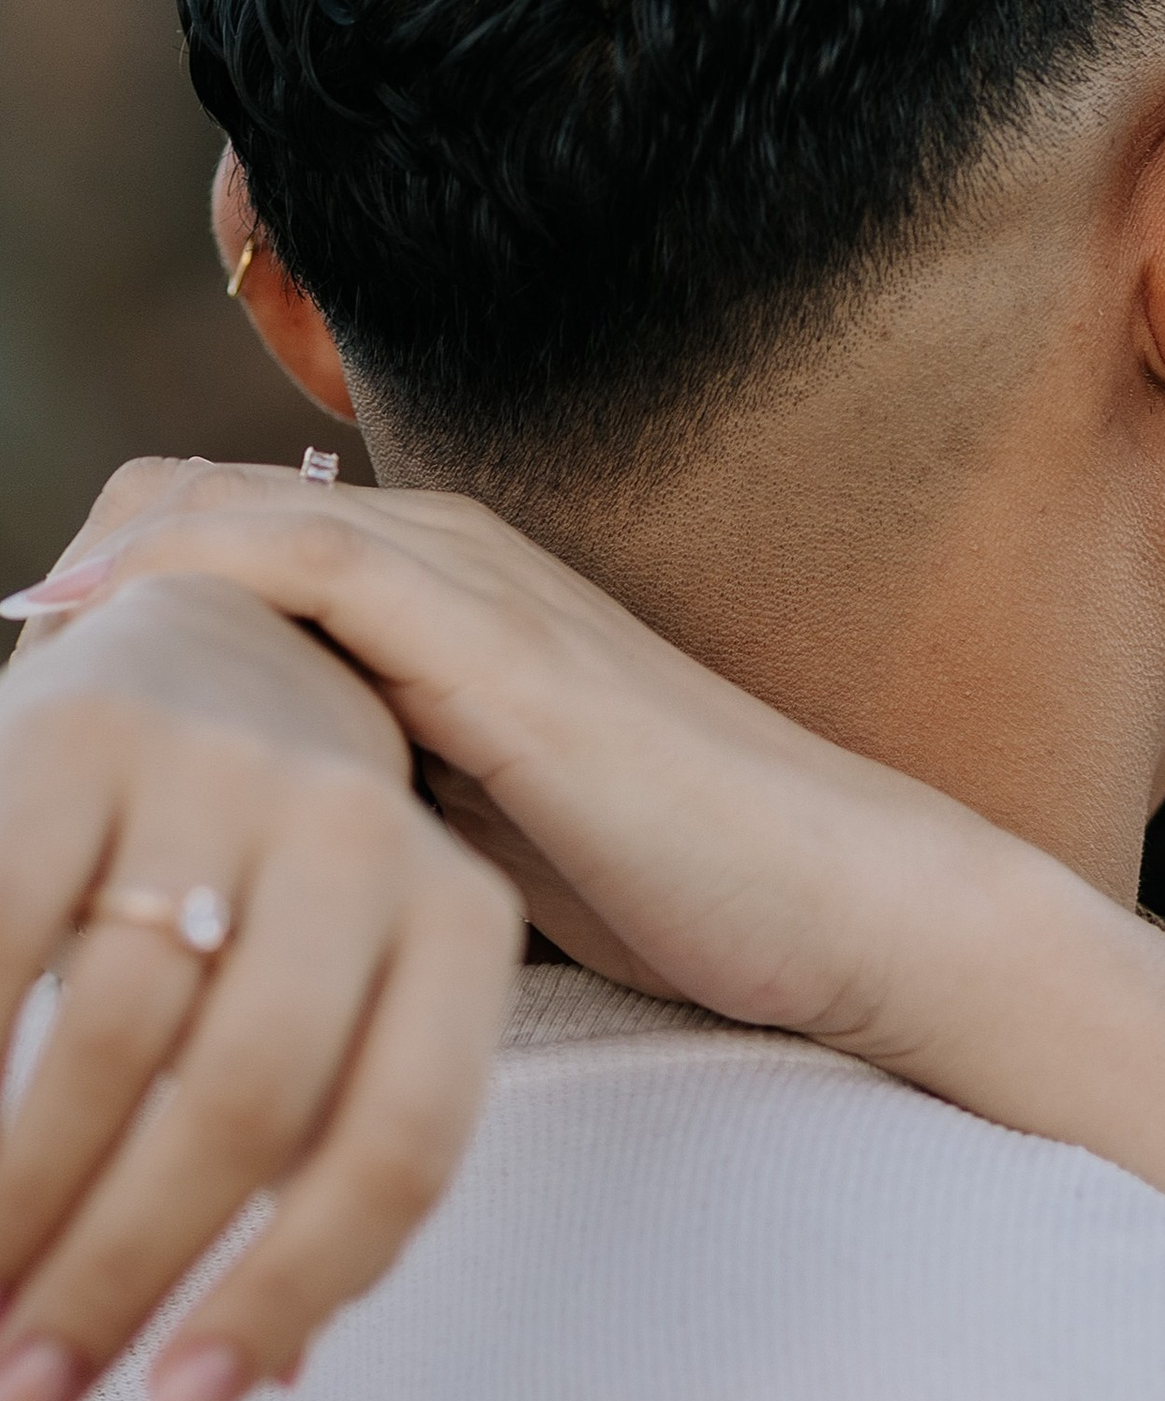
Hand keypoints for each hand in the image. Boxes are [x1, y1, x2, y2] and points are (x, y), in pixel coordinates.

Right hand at [0, 566, 522, 1400]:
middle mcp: (359, 831)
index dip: (282, 1298)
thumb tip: (266, 1376)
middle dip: (112, 1278)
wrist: (195, 630)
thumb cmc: (270, 880)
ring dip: (15, 1213)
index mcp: (458, 914)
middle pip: (243, 1106)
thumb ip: (314, 1162)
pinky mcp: (70, 739)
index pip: (396, 1145)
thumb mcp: (341, 1000)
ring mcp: (215, 772)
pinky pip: (0, 944)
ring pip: (110, 1041)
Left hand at [6, 454, 1035, 1108]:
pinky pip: (297, 563)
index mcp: (432, 584)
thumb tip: (229, 857)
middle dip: (63, 589)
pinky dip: (172, 580)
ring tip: (8, 687)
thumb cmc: (674, 888)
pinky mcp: (496, 640)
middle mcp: (440, 550)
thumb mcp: (466, 829)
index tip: (19, 727)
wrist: (845, 900)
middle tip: (0, 725)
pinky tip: (85, 642)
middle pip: (175, 500)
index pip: (202, 532)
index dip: (89, 599)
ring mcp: (470, 581)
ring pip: (212, 516)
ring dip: (86, 582)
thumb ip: (361, 798)